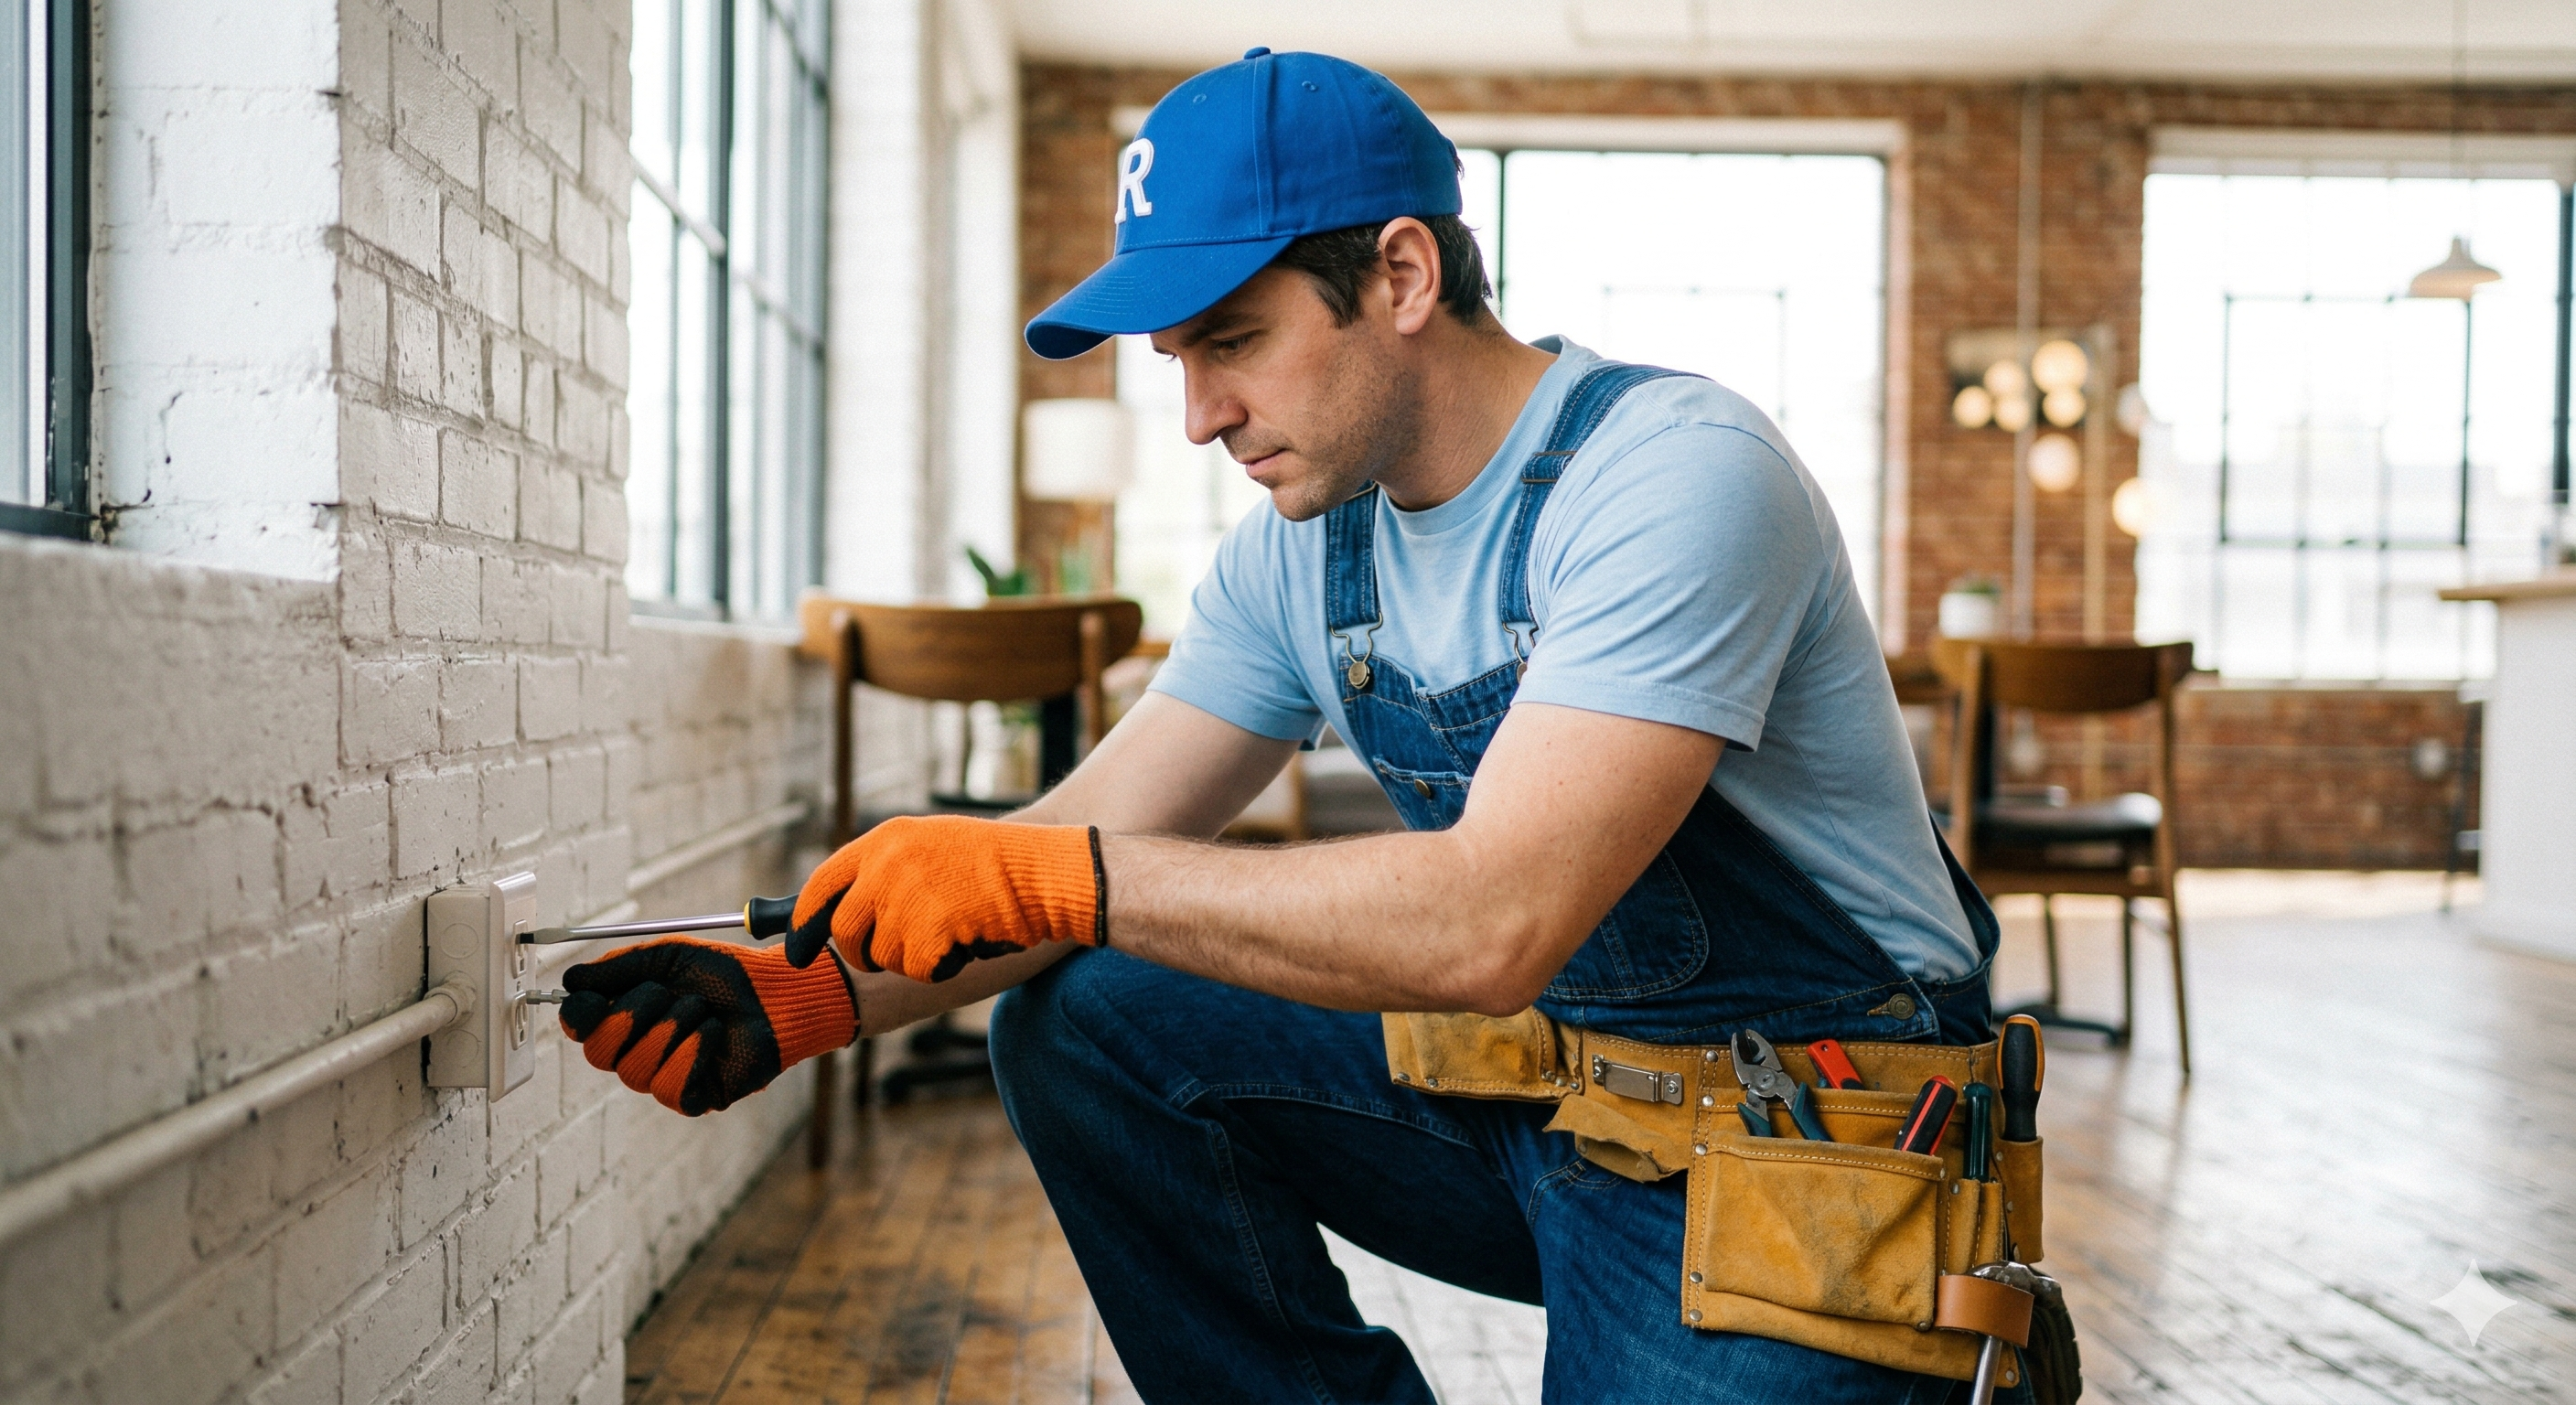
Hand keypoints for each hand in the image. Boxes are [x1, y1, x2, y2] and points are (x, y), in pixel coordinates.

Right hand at [558, 937, 854, 1114]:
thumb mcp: (667, 956)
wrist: (776, 992)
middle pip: (597, 1052)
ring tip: (702, 1009)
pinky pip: (667, 1089)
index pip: (580, 1027)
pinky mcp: (693, 1097)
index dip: (579, 1014)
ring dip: (669, 1030)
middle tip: (664, 992)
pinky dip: (689, 1055)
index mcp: (628, 1015)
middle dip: (629, 1016)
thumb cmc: (725, 973)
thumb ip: (619, 968)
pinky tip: (711, 1034)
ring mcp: (664, 1076)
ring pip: (632, 1071)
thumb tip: (571, 982)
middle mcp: (639, 1048)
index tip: (592, 996)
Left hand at [786, 815, 1103, 982]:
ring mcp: (905, 897)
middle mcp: (887, 864)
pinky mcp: (927, 930)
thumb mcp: (931, 846)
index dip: (805, 921)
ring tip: (952, 930)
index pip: (823, 884)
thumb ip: (885, 870)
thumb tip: (839, 914)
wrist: (1044, 873)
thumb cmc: (996, 865)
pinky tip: (966, 941)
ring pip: (882, 955)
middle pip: (844, 930)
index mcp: (885, 839)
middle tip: (898, 952)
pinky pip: (916, 970)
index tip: (797, 946)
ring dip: (913, 958)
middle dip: (864, 952)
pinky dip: (940, 967)